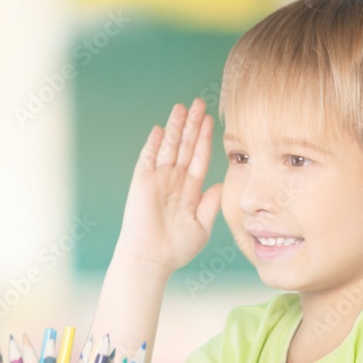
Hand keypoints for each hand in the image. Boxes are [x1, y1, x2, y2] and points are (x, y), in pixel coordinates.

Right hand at [112, 98, 222, 277]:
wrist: (152, 259)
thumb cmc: (177, 248)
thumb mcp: (202, 226)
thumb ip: (211, 204)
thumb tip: (220, 185)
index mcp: (190, 189)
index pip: (200, 158)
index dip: (206, 139)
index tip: (212, 121)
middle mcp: (174, 180)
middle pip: (186, 146)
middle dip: (192, 125)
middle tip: (199, 103)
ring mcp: (158, 179)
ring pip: (169, 147)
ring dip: (176, 127)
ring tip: (182, 107)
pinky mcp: (142, 182)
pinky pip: (148, 158)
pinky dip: (154, 144)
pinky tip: (161, 129)